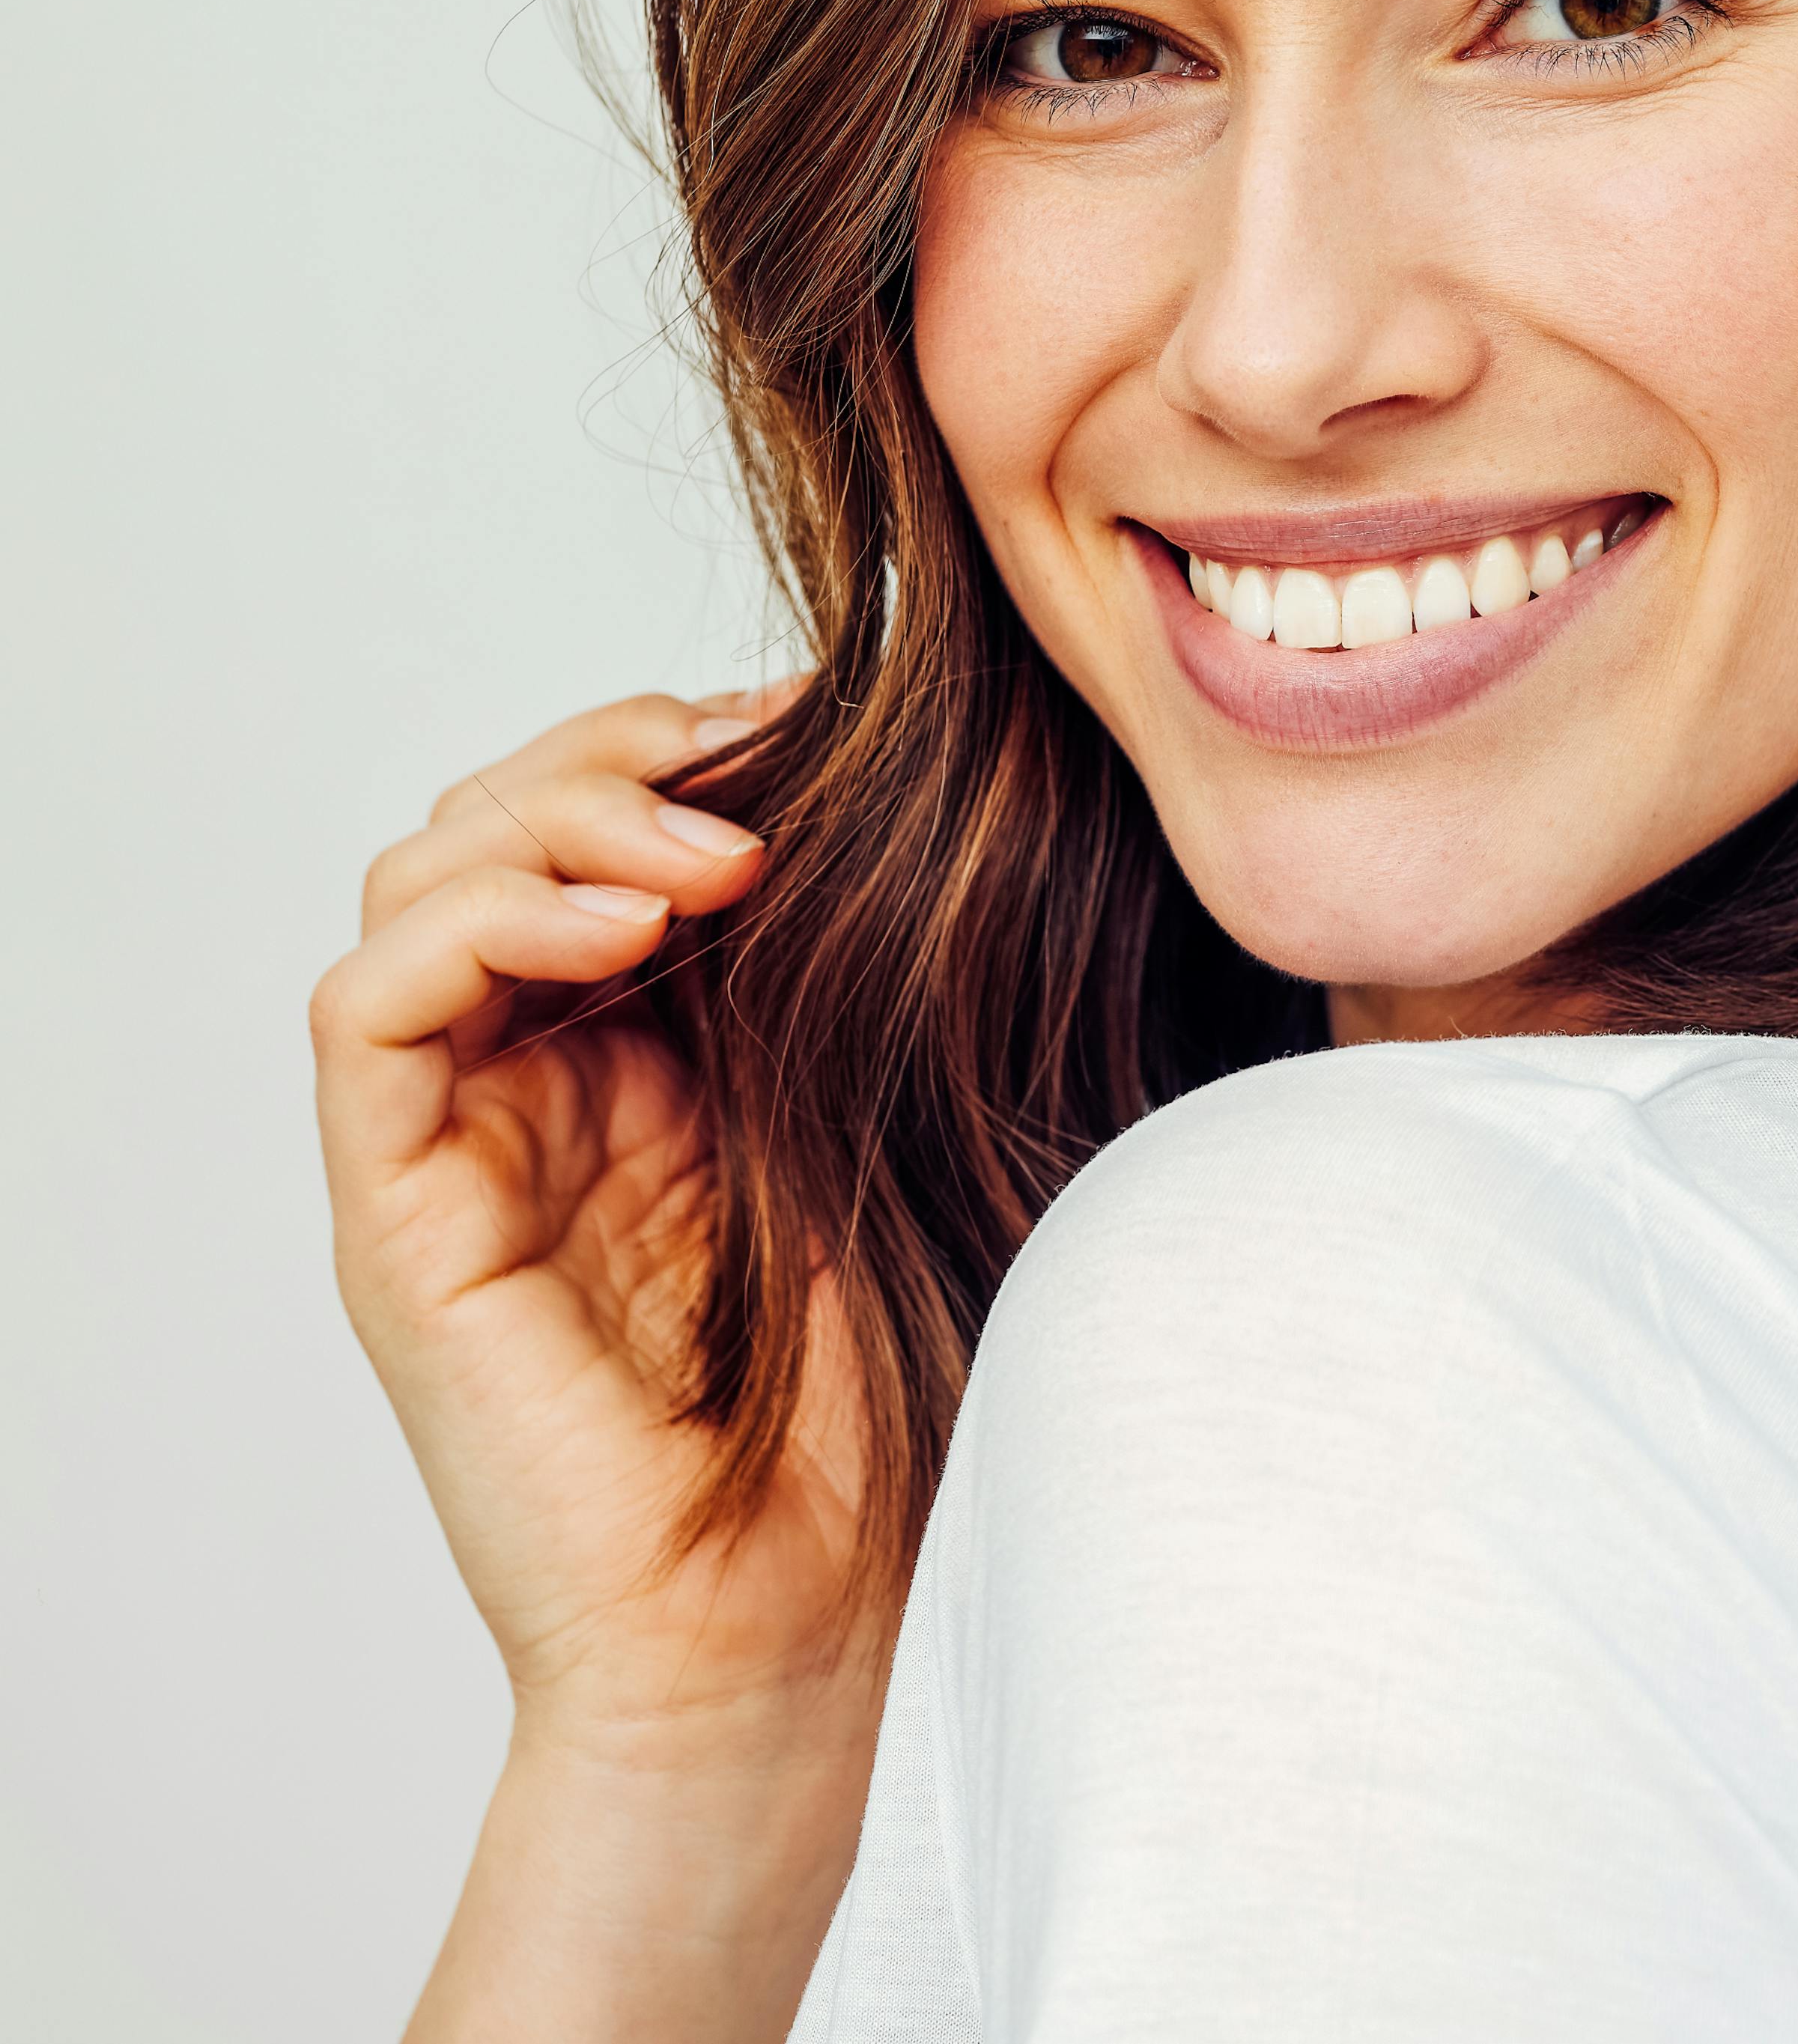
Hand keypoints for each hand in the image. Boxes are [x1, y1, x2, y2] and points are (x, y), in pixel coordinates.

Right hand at [312, 688, 884, 2037]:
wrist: (805, 1621)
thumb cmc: (876, 1395)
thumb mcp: (881, 1118)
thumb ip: (841, 967)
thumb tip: (884, 774)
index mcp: (654, 1048)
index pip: (606, 823)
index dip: (693, 743)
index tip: (828, 718)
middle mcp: (539, 1078)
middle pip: (501, 820)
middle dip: (621, 752)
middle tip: (763, 757)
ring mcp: (462, 1142)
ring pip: (424, 878)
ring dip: (560, 817)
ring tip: (714, 851)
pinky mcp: (402, 1214)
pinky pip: (371, 1006)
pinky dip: (480, 923)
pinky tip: (623, 926)